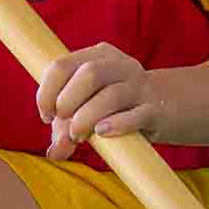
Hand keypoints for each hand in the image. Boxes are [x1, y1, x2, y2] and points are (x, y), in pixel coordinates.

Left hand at [36, 42, 160, 159]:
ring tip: (79, 135)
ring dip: (87, 117)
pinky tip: (102, 132)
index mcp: (96, 56)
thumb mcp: (83, 113)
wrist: (162, 108)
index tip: (46, 115)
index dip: (47, 92)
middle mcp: (120, 65)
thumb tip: (54, 153)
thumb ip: (63, 131)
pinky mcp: (155, 109)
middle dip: (67, 101)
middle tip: (64, 123)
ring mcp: (139, 86)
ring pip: (112, 95)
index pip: (62, 65)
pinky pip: (137, 115)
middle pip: (89, 74)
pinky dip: (116, 125)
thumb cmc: (112, 108)